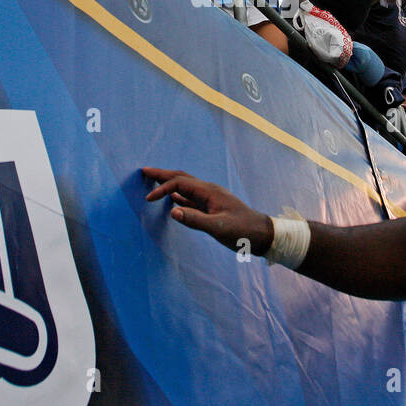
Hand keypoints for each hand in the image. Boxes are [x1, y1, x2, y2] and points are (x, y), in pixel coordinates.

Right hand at [143, 167, 273, 254]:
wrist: (262, 234)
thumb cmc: (242, 231)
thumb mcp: (218, 228)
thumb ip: (195, 220)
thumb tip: (172, 211)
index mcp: (209, 192)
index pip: (179, 183)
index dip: (162, 189)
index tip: (148, 199)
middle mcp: (208, 191)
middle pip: (181, 177)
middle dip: (162, 174)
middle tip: (144, 171)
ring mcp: (210, 198)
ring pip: (185, 186)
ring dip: (169, 182)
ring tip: (153, 180)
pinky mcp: (212, 207)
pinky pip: (190, 197)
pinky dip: (178, 195)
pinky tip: (173, 199)